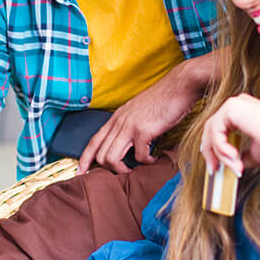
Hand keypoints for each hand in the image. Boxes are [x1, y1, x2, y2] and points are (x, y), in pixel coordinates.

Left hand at [78, 54, 214, 173]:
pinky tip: (154, 158)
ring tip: (135, 170)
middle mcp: (119, 122)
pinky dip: (146, 162)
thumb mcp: (138, 112)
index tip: (80, 173)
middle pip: (100, 154)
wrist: (179, 86)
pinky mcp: (143, 131)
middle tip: (124, 173)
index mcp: (116, 118)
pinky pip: (139, 157)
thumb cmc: (163, 99)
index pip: (93, 141)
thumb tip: (128, 144)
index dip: (85, 159)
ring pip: (111, 158)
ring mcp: (129, 126)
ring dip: (122, 170)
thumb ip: (130, 125)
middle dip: (109, 170)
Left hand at [199, 94, 259, 173]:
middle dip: (210, 151)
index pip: (219, 127)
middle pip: (211, 128)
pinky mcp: (230, 109)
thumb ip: (240, 155)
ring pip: (212, 132)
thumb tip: (231, 164)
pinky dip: (222, 148)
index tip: (214, 165)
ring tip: (234, 166)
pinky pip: (217, 132)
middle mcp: (235, 104)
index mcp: (241, 111)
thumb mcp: (253, 152)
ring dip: (219, 154)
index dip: (213, 146)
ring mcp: (232, 104)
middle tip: (213, 169)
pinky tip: (234, 157)